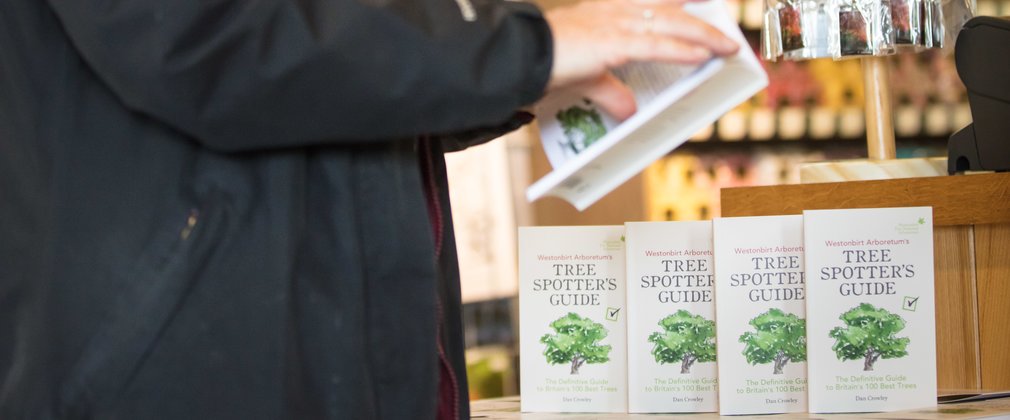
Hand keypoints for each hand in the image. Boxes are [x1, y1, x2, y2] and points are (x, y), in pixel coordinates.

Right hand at [544, 0, 739, 118]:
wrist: (520, 57)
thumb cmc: (544, 63)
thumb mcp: (586, 79)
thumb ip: (610, 92)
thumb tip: (629, 112)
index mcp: (607, 13)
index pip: (653, 4)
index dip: (679, 4)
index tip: (701, 5)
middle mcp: (615, 12)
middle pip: (670, 11)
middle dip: (701, 22)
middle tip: (727, 35)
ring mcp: (616, 24)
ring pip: (672, 25)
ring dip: (703, 36)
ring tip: (727, 48)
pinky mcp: (614, 43)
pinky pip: (658, 45)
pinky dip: (684, 50)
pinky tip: (704, 55)